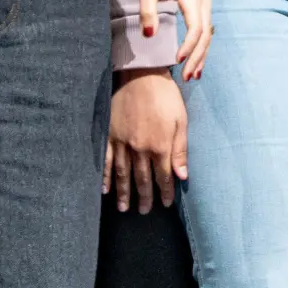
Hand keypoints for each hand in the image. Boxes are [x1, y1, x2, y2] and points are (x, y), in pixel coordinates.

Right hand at [102, 69, 188, 211]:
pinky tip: (105, 190)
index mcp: (160, 146)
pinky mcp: (110, 135)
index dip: (164, 192)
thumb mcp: (181, 121)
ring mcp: (122, 143)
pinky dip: (106, 177)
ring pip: (123, 174)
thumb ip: (180, 150)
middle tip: (144, 212)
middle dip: (144, 197)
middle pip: (142, 179)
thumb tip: (182, 176)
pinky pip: (107, 161)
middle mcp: (140, 149)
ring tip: (124, 208)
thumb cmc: (166, 96)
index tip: (165, 204)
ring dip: (124, 193)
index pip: (163, 176)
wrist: (141, 76)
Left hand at [137, 0, 214, 80]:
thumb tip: (149, 35)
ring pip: (208, 35)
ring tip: (193, 75)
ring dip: (202, 55)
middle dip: (197, 58)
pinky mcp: (203, 7)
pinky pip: (206, 30)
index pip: (195, 28)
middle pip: (205, 36)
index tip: (176, 60)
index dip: (188, 46)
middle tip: (186, 77)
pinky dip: (202, 47)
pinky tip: (196, 59)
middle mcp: (203, 3)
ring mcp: (205, 5)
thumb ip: (148, 11)